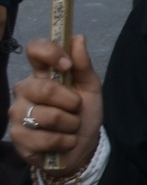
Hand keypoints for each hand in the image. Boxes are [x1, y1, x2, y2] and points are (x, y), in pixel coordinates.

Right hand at [9, 36, 100, 173]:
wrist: (82, 146)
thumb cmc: (84, 112)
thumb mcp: (90, 87)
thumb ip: (83, 64)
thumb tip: (78, 38)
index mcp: (42, 73)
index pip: (34, 49)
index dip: (50, 53)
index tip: (66, 65)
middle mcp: (24, 90)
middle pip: (44, 87)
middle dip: (71, 101)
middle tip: (77, 108)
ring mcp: (17, 114)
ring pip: (47, 115)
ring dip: (70, 124)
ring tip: (71, 127)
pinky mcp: (17, 138)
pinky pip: (45, 138)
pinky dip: (64, 141)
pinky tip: (64, 141)